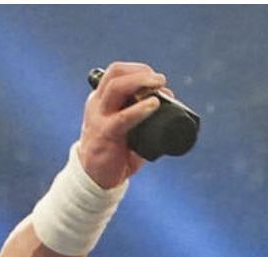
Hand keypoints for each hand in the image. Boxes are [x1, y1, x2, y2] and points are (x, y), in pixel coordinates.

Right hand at [80, 62, 169, 188]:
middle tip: (161, 79)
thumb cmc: (116, 150)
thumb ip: (144, 115)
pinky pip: (123, 117)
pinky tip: (154, 105)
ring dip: (141, 82)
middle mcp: (98, 103)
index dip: (137, 69)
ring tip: (160, 85)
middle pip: (115, 74)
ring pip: (116, 88)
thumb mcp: (129, 127)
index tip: (156, 77)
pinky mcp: (106, 134)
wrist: (96, 176)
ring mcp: (100, 117)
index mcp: (102, 99)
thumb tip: (170, 100)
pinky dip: (140, 109)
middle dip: (140, 72)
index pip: (115, 73)